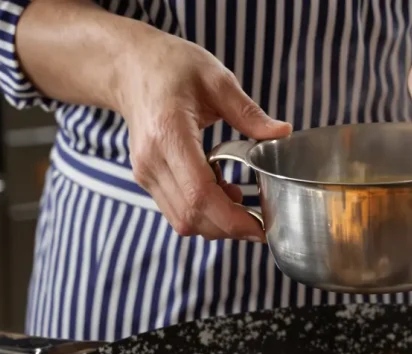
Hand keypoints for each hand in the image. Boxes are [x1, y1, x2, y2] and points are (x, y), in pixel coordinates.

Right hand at [115, 31, 290, 239]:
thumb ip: (248, 112)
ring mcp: (145, 172)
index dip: (231, 219)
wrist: (130, 68)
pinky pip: (176, 210)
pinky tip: (221, 191)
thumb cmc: (171, 67)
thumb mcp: (216, 79)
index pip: (199, 194)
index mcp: (169, 134)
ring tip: (240, 199)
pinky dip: (202, 212)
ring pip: (182, 220)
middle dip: (229, 227)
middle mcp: (152, 160)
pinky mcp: (146, 178)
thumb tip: (282, 132)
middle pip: (191, 216)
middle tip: (260, 221)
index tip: (260, 227)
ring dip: (216, 222)